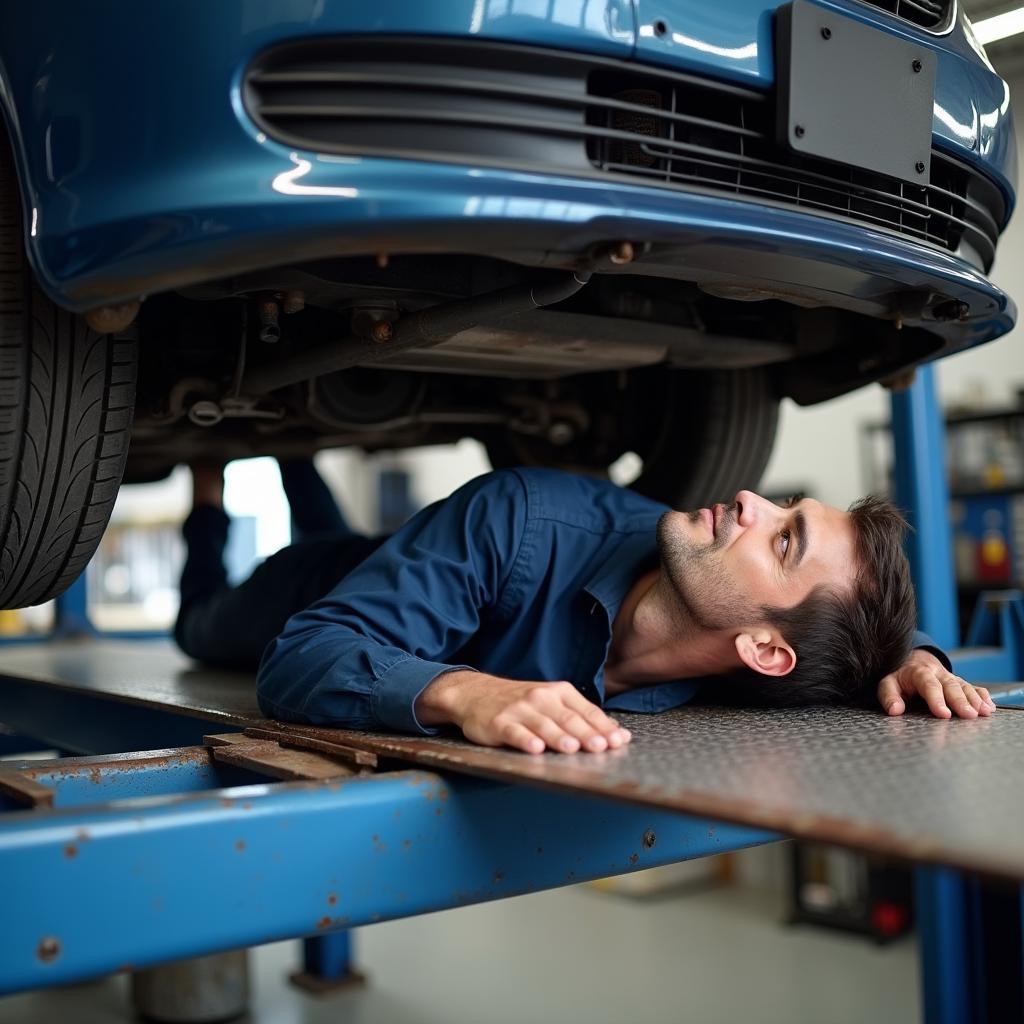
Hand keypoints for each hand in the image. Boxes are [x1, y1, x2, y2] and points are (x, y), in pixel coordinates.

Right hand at [417, 671, 631, 754]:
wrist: (476, 693)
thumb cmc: (521, 702)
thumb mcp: (552, 701)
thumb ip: (581, 717)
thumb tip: (616, 734)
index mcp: (559, 692)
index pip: (586, 710)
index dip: (603, 727)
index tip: (618, 741)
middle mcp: (541, 698)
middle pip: (568, 718)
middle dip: (586, 733)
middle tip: (601, 747)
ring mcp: (519, 709)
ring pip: (543, 724)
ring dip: (558, 736)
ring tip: (572, 748)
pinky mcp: (499, 722)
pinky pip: (514, 732)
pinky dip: (525, 740)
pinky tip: (535, 748)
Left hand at [877, 648, 995, 718]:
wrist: (913, 660)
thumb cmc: (900, 677)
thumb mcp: (888, 683)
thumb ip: (889, 696)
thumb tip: (894, 710)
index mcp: (919, 672)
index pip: (928, 685)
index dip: (936, 699)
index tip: (943, 714)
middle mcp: (938, 673)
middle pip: (951, 686)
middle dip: (961, 701)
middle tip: (969, 715)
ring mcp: (951, 678)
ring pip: (964, 686)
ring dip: (975, 699)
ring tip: (983, 712)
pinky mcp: (960, 683)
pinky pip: (974, 687)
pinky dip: (982, 696)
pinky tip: (989, 707)